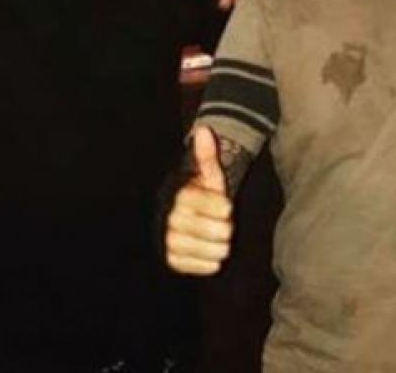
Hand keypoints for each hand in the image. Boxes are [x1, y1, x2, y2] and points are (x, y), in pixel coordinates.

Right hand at [165, 126, 233, 275]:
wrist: (183, 219)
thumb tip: (204, 129)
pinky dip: (211, 261)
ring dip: (221, 245)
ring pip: (214, 250)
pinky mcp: (172, 259)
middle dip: (225, 227)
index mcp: (180, 195)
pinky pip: (205, 266)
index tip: (224, 205)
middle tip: (221, 223)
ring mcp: (170, 240)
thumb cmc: (201, 194)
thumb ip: (207, 156)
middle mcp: (170, 218)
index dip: (223, 206)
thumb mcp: (208, 175)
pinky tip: (208, 250)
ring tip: (216, 237)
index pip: (215, 205)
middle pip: (217, 230)